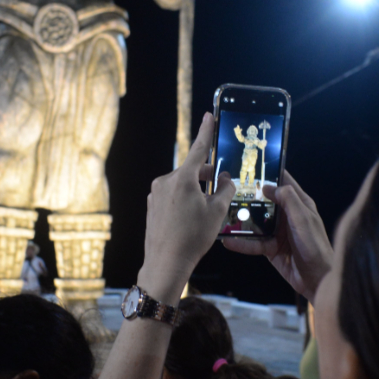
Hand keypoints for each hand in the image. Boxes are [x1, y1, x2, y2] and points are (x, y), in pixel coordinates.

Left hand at [139, 113, 234, 300]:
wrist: (166, 262)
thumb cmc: (193, 237)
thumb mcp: (217, 212)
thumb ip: (226, 190)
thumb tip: (227, 178)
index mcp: (182, 179)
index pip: (198, 149)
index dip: (206, 132)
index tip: (208, 115)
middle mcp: (165, 181)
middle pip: (191, 171)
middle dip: (206, 175)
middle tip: (221, 184)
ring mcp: (155, 194)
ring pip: (182, 185)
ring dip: (195, 190)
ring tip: (207, 209)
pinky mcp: (151, 206)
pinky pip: (172, 196)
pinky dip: (184, 200)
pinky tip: (192, 218)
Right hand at [223, 171, 333, 299]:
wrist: (317, 278)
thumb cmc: (315, 245)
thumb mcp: (303, 219)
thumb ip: (288, 200)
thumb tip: (269, 185)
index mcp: (299, 204)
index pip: (284, 182)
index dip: (270, 173)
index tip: (251, 166)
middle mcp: (287, 215)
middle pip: (265, 201)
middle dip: (249, 195)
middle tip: (228, 188)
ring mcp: (277, 232)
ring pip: (256, 221)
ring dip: (241, 219)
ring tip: (222, 213)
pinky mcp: (270, 248)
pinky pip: (253, 242)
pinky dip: (241, 243)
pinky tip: (227, 241)